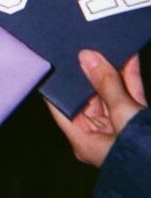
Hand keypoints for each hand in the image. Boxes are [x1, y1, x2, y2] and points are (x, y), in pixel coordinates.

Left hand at [46, 49, 147, 167]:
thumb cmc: (146, 154)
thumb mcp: (123, 116)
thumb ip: (106, 85)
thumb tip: (87, 57)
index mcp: (84, 140)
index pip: (60, 105)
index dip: (56, 82)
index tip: (55, 58)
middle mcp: (98, 134)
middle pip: (86, 96)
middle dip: (88, 71)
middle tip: (83, 44)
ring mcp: (119, 128)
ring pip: (110, 93)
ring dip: (111, 71)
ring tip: (104, 44)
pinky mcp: (138, 123)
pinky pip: (129, 95)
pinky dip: (129, 77)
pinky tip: (128, 55)